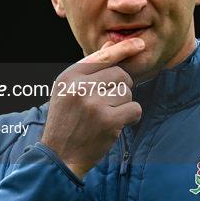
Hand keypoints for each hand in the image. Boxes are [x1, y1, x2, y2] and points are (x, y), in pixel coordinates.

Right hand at [41, 38, 144, 178]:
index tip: (140, 44)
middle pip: (120, 74)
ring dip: (124, 104)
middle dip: (122, 87)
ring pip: (127, 92)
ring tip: (108, 115)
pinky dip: (131, 117)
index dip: (123, 49)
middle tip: (111, 102)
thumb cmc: (67, 120)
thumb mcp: (68, 90)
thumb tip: (111, 44)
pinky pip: (134, 108)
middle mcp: (79, 87)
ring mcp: (93, 104)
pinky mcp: (107, 121)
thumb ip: (90, 68)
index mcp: (69, 77)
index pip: (102, 56)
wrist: (59, 156)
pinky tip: (118, 123)